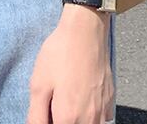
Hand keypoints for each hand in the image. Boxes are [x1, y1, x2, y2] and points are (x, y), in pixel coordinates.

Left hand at [26, 4, 113, 123]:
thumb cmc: (60, 54)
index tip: (46, 110)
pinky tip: (80, 94)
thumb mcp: (38, 84)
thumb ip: (36, 116)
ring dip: (75, 118)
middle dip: (61, 118)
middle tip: (53, 102)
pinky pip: (99, 118)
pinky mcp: (111, 102)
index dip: (48, 121)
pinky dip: (88, 113)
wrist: (85, 31)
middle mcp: (89, 121)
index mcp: (68, 119)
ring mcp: (102, 113)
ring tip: (66, 97)